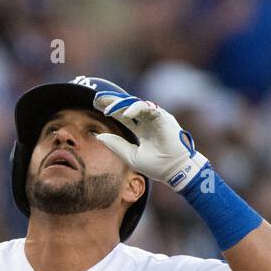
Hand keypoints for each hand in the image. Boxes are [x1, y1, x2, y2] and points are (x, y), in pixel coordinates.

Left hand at [92, 92, 209, 191]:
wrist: (175, 171)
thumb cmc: (156, 166)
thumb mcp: (130, 156)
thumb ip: (116, 145)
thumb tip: (98, 136)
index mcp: (141, 130)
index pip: (123, 115)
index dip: (111, 109)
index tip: (95, 105)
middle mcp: (147, 121)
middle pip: (127, 106)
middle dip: (112, 101)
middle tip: (96, 99)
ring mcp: (156, 118)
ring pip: (136, 104)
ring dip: (121, 104)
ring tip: (107, 109)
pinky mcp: (163, 117)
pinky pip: (148, 107)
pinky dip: (136, 109)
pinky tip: (125, 114)